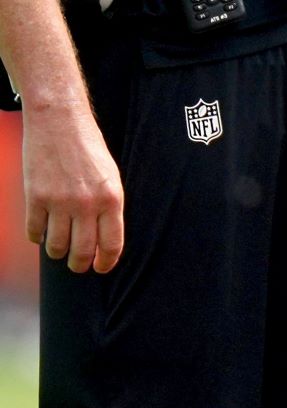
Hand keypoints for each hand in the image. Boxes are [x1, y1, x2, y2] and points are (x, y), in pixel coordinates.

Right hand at [23, 102, 123, 273]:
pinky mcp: (35, 196)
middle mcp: (87, 204)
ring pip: (57, 244)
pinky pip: (35, 229)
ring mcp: (59, 201)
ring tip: (58, 252)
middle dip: (80, 264)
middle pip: (83, 250)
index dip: (106, 262)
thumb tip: (103, 237)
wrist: (59, 121)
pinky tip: (39, 236)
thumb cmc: (88, 148)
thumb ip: (109, 207)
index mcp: (112, 200)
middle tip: (78, 267)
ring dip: (58, 253)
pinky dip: (36, 237)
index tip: (100, 268)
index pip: (112, 244)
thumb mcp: (111, 178)